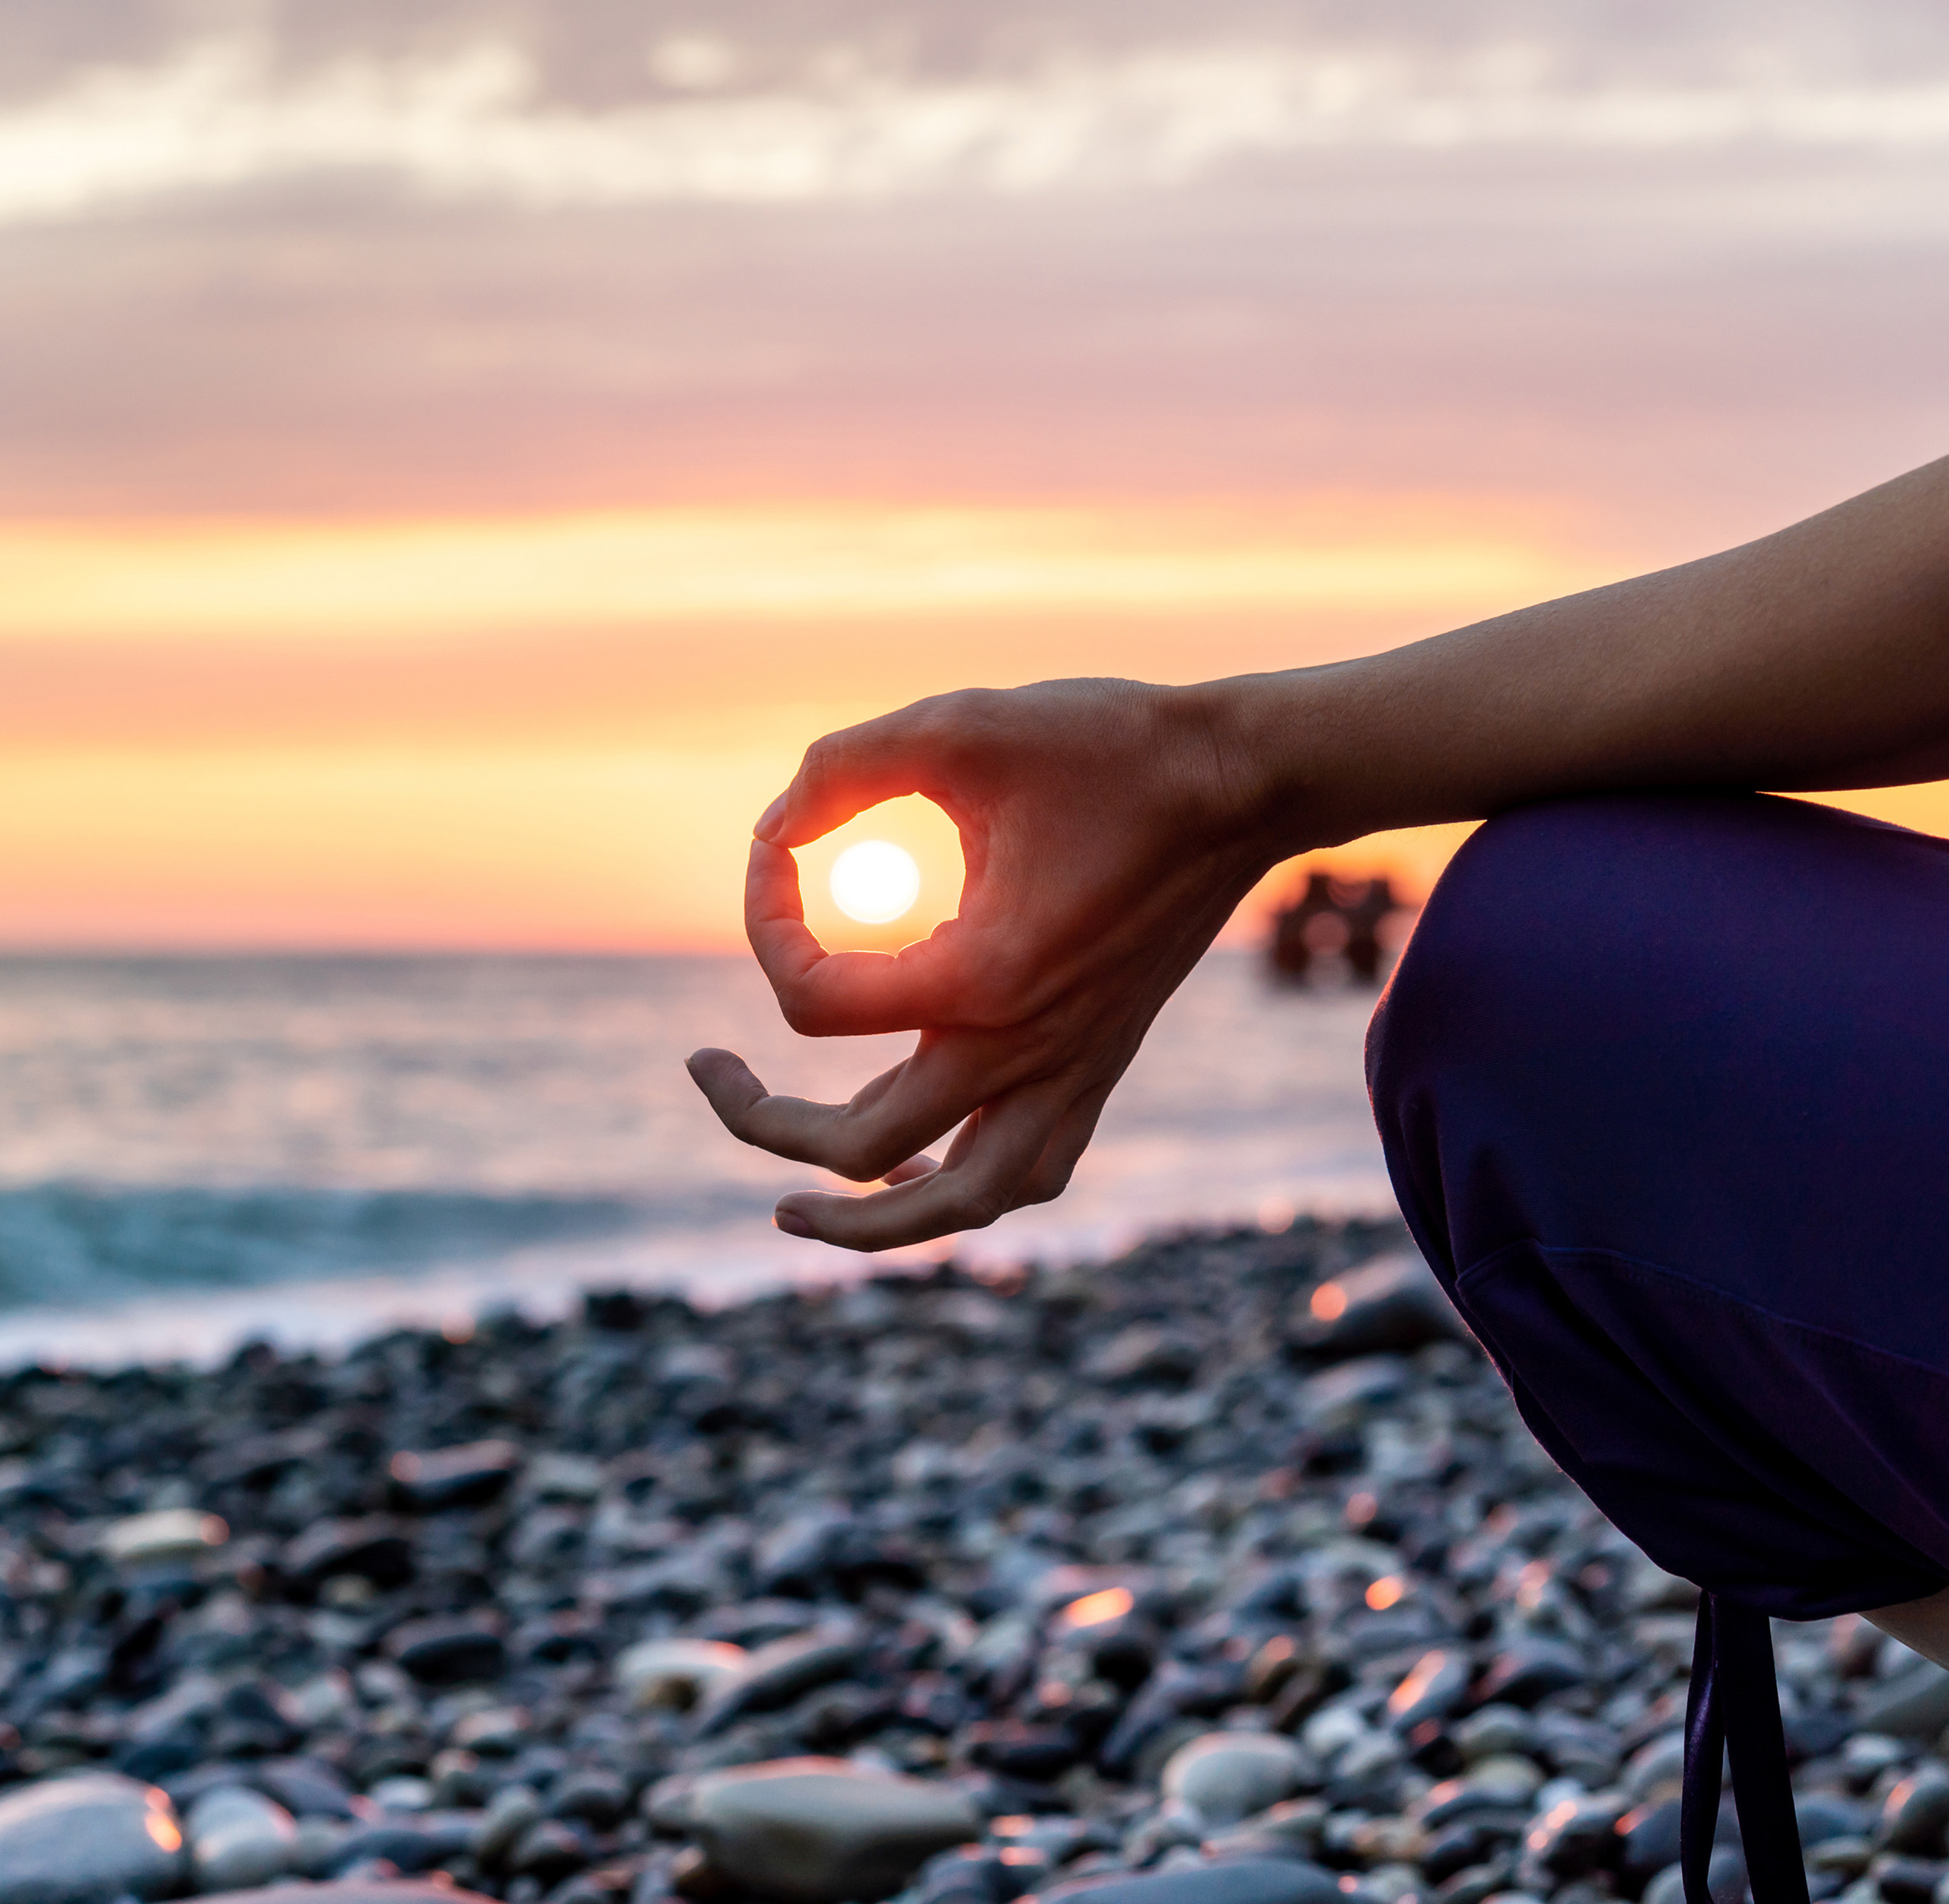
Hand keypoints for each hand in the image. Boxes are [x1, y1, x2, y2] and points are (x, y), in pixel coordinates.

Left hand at [687, 677, 1280, 1250]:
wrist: (1245, 780)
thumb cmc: (1108, 743)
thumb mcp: (961, 725)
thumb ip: (845, 765)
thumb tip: (774, 827)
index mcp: (980, 976)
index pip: (812, 1002)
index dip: (762, 925)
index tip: (772, 850)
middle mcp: (1025, 1048)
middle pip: (862, 1147)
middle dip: (761, 1123)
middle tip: (703, 1067)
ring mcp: (1072, 1070)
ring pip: (961, 1205)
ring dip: (870, 1222)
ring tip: (795, 1211)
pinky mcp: (1102, 1066)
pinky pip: (1029, 1174)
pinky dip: (963, 1194)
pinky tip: (919, 1167)